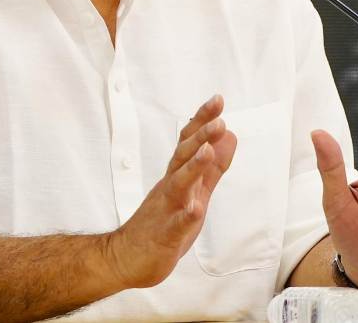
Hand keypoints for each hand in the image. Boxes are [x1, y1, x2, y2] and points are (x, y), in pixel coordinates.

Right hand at [103, 94, 237, 288]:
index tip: (217, 100)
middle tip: (219, 120)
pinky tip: (196, 209)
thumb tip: (230, 137)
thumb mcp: (194, 192)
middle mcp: (169, 187)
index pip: (189, 142)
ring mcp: (165, 210)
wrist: (127, 257)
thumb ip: (213, 167)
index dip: (203, 121)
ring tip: (207, 151)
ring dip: (193, 167)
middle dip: (200, 137)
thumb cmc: (162, 223)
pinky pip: (175, 225)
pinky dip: (185, 216)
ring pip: (179, 185)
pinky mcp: (164, 236)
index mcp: (177, 177)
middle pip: (183, 157)